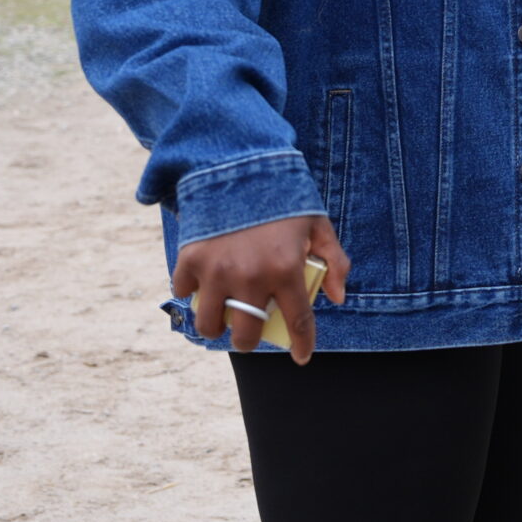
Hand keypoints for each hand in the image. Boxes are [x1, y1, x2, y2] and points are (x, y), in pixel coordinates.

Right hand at [170, 213, 349, 364]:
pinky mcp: (190, 259)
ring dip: (215, 326)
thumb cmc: (283, 197)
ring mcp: (217, 271)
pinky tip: (200, 285)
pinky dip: (190, 292)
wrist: (239, 164)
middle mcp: (251, 277)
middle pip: (246, 335)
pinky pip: (184, 292)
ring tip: (221, 319)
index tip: (302, 357)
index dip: (302, 343)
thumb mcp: (318, 222)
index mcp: (286, 269)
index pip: (298, 321)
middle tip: (249, 334)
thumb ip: (334, 260)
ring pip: (209, 324)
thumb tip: (338, 298)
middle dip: (248, 341)